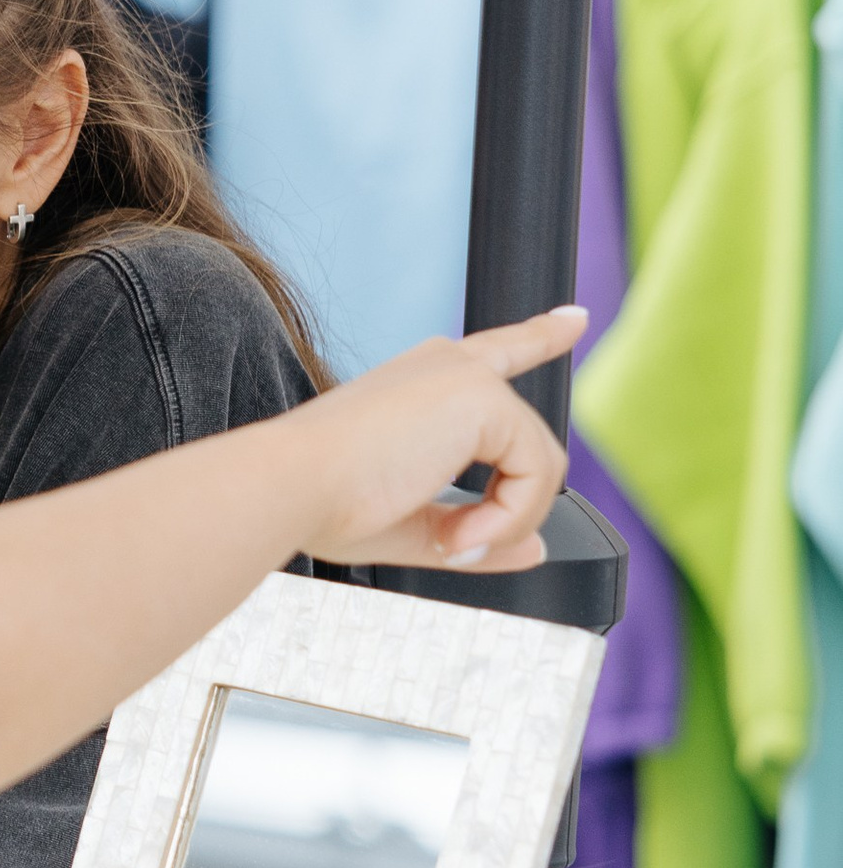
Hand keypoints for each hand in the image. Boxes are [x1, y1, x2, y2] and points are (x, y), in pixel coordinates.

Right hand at [294, 308, 584, 573]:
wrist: (293, 486)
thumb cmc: (324, 500)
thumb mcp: (412, 524)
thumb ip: (477, 531)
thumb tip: (533, 548)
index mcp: (422, 381)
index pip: (497, 352)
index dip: (540, 336)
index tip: (573, 319)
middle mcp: (448, 365)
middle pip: (529, 439)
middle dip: (511, 508)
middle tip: (455, 545)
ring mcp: (468, 377)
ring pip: (540, 468)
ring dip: (505, 521)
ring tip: (451, 543)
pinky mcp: (484, 397)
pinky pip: (536, 474)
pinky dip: (507, 517)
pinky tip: (458, 536)